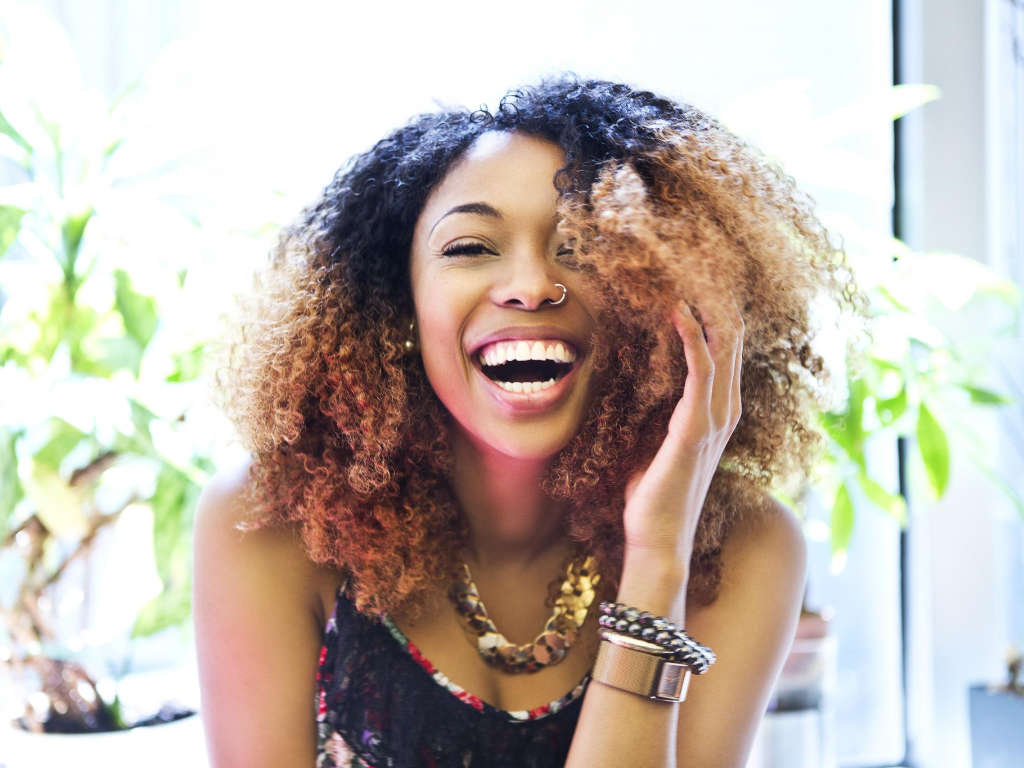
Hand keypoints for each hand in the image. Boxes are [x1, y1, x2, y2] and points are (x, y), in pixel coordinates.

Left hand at [621, 294, 744, 564]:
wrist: (657, 539)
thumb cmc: (652, 498)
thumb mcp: (656, 446)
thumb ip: (659, 419)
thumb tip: (639, 392)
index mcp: (714, 418)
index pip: (723, 359)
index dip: (715, 323)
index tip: (698, 287)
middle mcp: (722, 416)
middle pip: (730, 348)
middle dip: (717, 308)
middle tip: (702, 268)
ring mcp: (712, 423)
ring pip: (721, 354)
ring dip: (709, 314)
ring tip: (697, 277)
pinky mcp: (693, 430)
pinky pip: (699, 375)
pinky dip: (693, 341)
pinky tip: (681, 314)